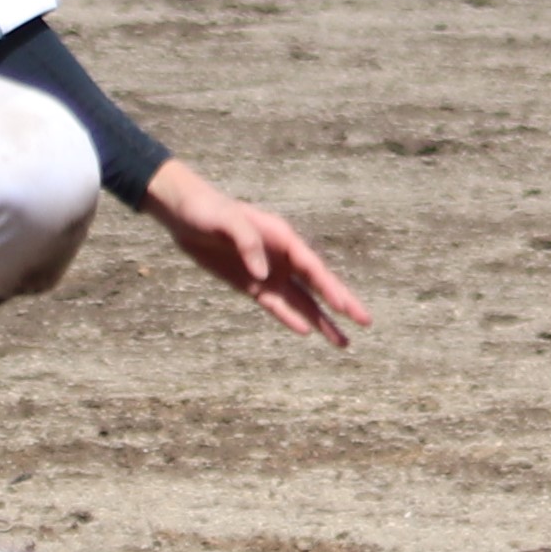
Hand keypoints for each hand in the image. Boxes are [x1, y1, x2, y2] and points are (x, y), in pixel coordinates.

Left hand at [140, 159, 371, 345]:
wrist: (184, 214)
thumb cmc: (207, 209)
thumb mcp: (225, 219)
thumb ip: (247, 243)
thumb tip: (263, 275)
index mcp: (283, 237)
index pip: (313, 268)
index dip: (331, 288)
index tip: (346, 307)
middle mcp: (282, 257)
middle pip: (317, 285)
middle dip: (341, 304)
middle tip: (366, 322)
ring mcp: (269, 273)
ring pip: (302, 301)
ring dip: (321, 320)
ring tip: (343, 342)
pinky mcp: (251, 285)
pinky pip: (276, 305)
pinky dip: (291, 318)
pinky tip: (307, 331)